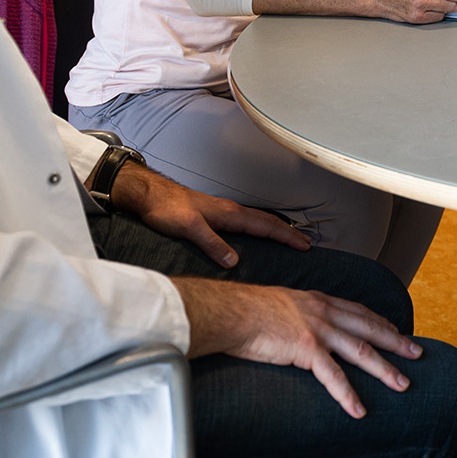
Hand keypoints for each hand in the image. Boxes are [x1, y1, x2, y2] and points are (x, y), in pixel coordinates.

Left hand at [112, 163, 309, 266]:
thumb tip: (233, 262)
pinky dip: (261, 226)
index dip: (286, 236)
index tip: (304, 245)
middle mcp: (230, 211)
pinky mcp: (216, 214)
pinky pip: (247, 220)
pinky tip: (258, 232)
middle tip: (306, 243)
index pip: (265, 226)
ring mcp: (224, 211)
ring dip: (276, 228)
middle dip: (288, 232)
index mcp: (229, 214)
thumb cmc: (167, 208)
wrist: (150, 195)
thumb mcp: (189, 228)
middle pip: (267, 221)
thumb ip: (212, 243)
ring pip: (258, 219)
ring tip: (290, 237)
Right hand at [174, 278, 420, 417]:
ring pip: (361, 351)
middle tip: (418, 353)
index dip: (380, 322)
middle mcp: (324, 312)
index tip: (396, 330)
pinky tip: (359, 410)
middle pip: (369, 328)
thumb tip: (297, 323)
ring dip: (384, 369)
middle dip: (396, 341)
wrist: (230, 311)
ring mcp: (318, 329)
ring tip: (403, 385)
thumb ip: (297, 312)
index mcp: (318, 300)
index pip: (358, 311)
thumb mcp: (281, 302)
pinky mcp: (306, 349)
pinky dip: (348, 394)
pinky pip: (333, 376)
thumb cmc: (246, 309)